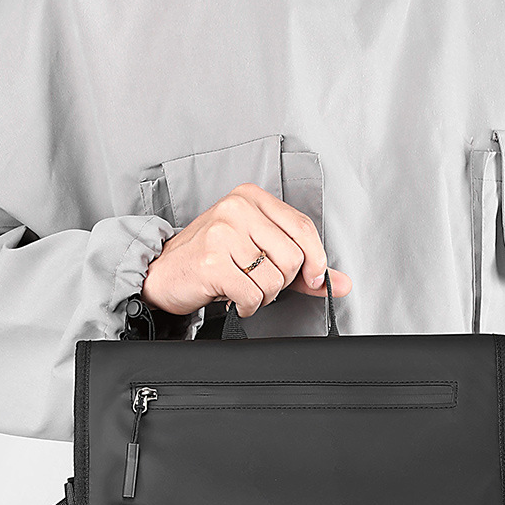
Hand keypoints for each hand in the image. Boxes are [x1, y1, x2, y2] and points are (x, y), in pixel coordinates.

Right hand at [142, 183, 351, 316]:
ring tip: (243, 288)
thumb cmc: (211, 259)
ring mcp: (222, 233)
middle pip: (293, 257)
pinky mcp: (212, 261)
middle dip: (283, 282)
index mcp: (250, 198)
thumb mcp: (257, 250)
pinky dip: (248, 306)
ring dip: (263, 296)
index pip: (303, 227)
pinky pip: (252, 295)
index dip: (316, 259)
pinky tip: (233, 298)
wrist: (163, 272)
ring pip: (274, 280)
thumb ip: (302, 264)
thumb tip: (341, 283)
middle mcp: (237, 209)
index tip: (313, 276)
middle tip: (260, 281)